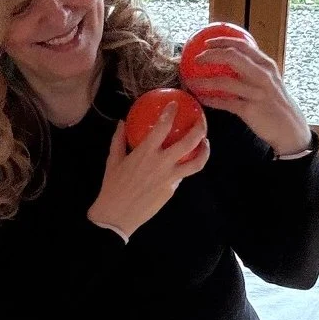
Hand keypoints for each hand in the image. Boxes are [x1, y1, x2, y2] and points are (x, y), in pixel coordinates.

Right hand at [87, 102, 209, 238]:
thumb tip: (122, 123)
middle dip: (200, 128)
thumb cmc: (112, 187)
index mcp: (146, 153)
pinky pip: (182, 175)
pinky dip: (186, 166)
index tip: (175, 103)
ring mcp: (170, 178)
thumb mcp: (113, 160)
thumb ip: (119, 140)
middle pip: (189, 142)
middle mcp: (161, 164)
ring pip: (197, 163)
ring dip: (205, 150)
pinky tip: (186, 162)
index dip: (171, 113)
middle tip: (201, 120)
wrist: (117, 215)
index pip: (163, 127)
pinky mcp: (172, 190)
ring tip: (205, 142)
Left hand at [183, 31, 311, 155]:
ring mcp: (257, 92)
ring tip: (190, 81)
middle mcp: (262, 75)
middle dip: (210, 55)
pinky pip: (225, 102)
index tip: (207, 42)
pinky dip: (211, 99)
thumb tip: (231, 59)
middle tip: (196, 59)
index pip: (242, 45)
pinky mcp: (250, 110)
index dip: (222, 41)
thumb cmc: (276, 103)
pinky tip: (201, 98)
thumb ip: (254, 69)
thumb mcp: (270, 81)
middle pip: (232, 57)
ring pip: (225, 81)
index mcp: (266, 65)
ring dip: (204, 81)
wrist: (290, 128)